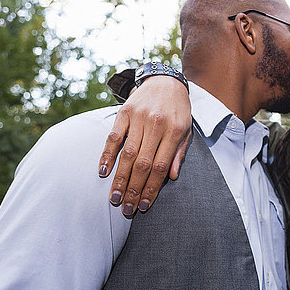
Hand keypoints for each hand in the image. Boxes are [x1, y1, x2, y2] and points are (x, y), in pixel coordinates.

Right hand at [98, 75, 191, 215]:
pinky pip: (113, 137)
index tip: (144, 205)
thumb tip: (171, 178)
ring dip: (119, 179)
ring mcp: (138, 118)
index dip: (151, 188)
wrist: (166, 80)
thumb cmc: (178, 110)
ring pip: (127, 153)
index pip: (160, 166)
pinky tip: (103, 171)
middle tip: (126, 209)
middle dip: (134, 189)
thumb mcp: (186, 130)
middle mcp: (156, 124)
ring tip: (115, 198)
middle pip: (142, 163)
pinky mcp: (124, 112)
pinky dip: (106, 155)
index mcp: (174, 131)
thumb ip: (179, 153)